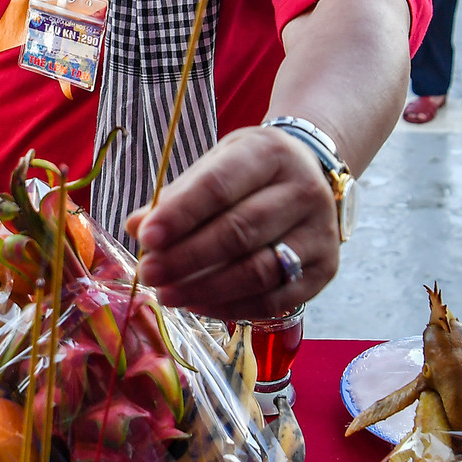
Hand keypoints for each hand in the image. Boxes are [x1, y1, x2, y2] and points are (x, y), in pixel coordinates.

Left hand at [127, 125, 338, 321]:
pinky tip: (198, 304)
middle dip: (187, 257)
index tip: (146, 237)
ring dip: (205, 288)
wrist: (312, 175)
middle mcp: (304, 190)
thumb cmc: (252, 172)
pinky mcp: (326, 270)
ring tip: (167, 294)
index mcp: (271, 153)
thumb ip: (178, 195)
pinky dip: (231, 307)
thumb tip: (135, 226)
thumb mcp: (216, 164)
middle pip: (240, 231)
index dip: (181, 214)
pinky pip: (275, 299)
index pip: (220, 186)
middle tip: (149, 273)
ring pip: (258, 271)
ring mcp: (320, 233)